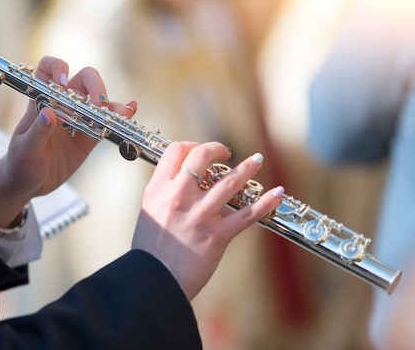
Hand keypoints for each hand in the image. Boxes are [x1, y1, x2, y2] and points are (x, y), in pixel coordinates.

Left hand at [0, 56, 135, 227]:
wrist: (26, 185)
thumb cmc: (19, 163)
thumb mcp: (25, 149)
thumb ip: (38, 131)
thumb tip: (49, 113)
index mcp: (41, 101)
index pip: (48, 70)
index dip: (57, 68)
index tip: (63, 82)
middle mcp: (62, 105)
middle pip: (83, 80)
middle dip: (94, 85)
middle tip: (98, 103)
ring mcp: (77, 120)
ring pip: (98, 101)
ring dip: (112, 103)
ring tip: (123, 112)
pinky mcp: (88, 138)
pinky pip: (105, 123)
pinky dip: (119, 117)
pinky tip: (129, 113)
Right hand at [131, 141, 283, 299]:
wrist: (154, 282)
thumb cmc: (151, 251)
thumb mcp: (150, 213)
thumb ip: (165, 194)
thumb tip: (183, 181)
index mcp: (158, 190)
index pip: (175, 152)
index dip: (191, 145)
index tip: (200, 151)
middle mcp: (178, 197)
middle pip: (201, 157)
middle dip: (217, 149)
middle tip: (226, 152)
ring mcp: (198, 215)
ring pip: (229, 182)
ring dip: (248, 167)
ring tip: (257, 160)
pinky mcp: (216, 236)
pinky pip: (246, 214)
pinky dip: (266, 203)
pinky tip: (277, 193)